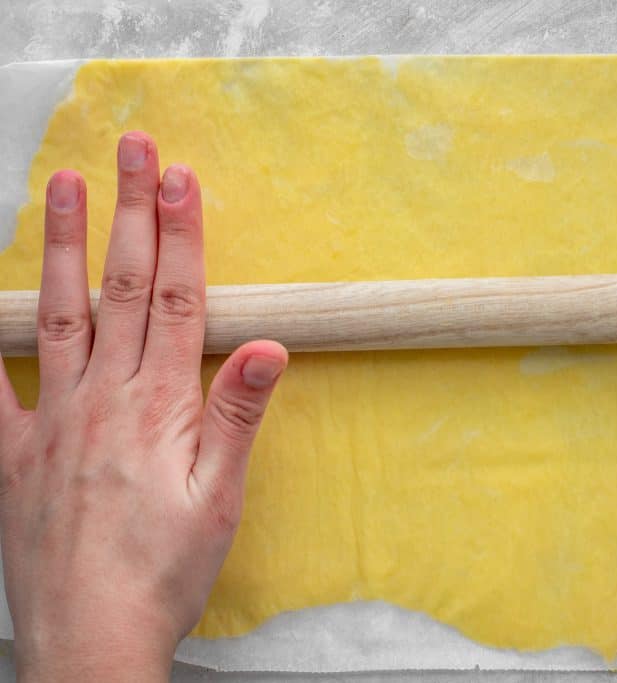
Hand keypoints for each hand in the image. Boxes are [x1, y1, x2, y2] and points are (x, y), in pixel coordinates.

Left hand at [0, 133, 287, 681]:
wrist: (89, 638)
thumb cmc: (165, 571)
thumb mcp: (220, 498)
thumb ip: (238, 416)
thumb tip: (266, 345)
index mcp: (160, 405)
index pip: (173, 299)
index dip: (180, 234)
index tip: (179, 176)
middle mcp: (103, 397)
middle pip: (119, 287)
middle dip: (129, 213)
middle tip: (131, 148)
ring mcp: (51, 419)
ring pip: (59, 314)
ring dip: (61, 245)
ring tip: (61, 186)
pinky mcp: (13, 453)